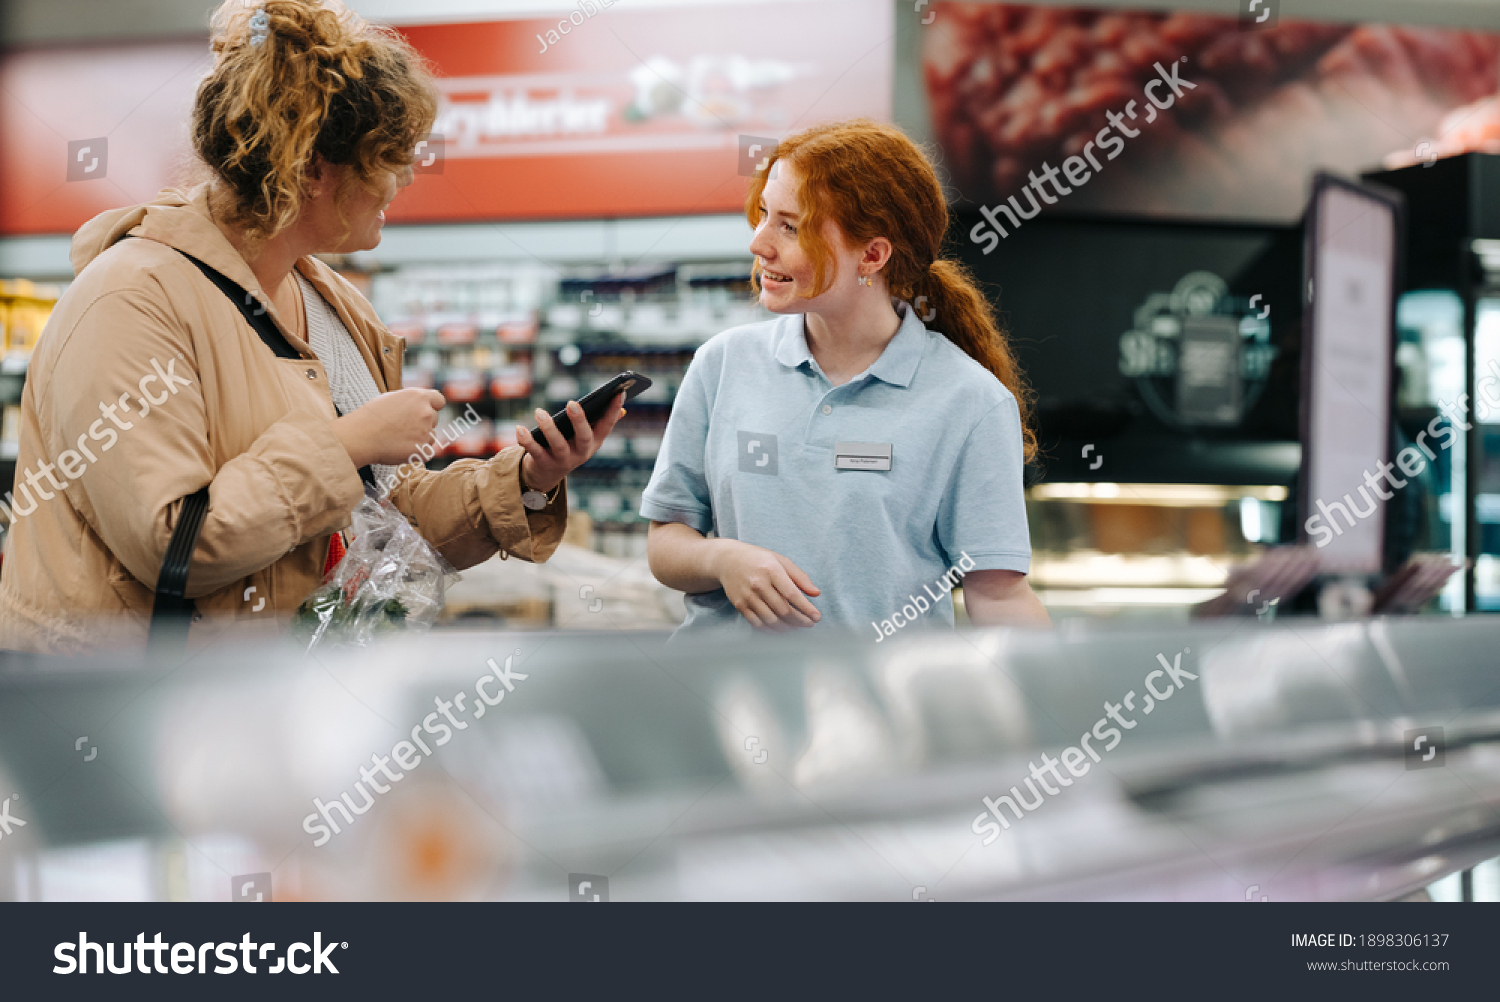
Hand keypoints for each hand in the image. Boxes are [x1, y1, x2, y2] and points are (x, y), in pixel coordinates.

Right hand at [330, 388, 445, 467]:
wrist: (361, 436)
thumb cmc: (371, 417)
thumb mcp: (392, 398)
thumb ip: (410, 400)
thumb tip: (421, 403)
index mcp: (419, 397)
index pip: (439, 400)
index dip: (432, 406)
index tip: (426, 411)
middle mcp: (426, 412)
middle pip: (434, 419)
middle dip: (423, 423)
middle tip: (402, 428)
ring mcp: (426, 432)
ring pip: (430, 436)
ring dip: (420, 438)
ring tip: (398, 439)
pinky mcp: (424, 450)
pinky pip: (427, 451)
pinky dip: (417, 452)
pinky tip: (401, 448)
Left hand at [516, 393, 625, 492]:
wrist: (546, 475)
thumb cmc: (568, 447)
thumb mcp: (586, 438)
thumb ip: (601, 423)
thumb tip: (622, 409)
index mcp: (594, 443)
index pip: (606, 426)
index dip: (613, 411)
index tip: (618, 393)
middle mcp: (581, 453)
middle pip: (583, 437)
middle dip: (579, 420)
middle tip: (571, 402)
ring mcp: (562, 460)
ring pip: (557, 445)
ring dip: (549, 428)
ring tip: (539, 412)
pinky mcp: (543, 464)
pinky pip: (535, 452)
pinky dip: (526, 440)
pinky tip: (519, 428)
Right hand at [710, 539, 821, 630]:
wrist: (727, 560)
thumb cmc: (759, 559)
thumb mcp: (781, 560)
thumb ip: (800, 577)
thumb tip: (816, 593)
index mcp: (771, 569)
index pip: (792, 594)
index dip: (806, 609)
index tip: (817, 617)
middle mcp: (758, 584)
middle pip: (783, 610)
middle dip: (800, 621)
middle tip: (809, 624)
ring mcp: (747, 596)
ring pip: (771, 620)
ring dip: (787, 628)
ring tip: (797, 627)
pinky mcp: (739, 605)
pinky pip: (757, 623)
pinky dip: (771, 630)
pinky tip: (781, 628)